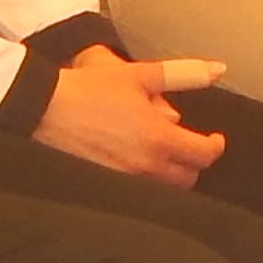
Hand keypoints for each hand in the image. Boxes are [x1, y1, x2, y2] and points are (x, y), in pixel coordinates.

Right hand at [35, 48, 227, 184]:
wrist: (45, 107)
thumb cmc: (91, 89)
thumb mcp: (140, 75)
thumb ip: (183, 74)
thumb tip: (217, 71)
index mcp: (158, 139)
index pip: (203, 155)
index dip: (215, 147)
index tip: (215, 139)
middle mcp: (144, 166)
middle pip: (187, 179)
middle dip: (194, 163)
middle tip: (190, 146)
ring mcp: (123, 180)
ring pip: (162, 189)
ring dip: (170, 174)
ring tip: (163, 152)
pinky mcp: (104, 185)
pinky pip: (136, 191)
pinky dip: (145, 181)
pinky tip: (136, 161)